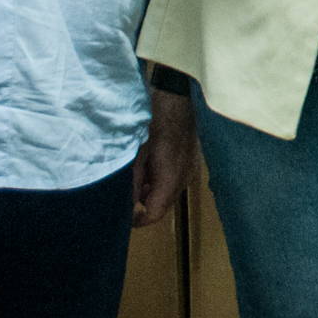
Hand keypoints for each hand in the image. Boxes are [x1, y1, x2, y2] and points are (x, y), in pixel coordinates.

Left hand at [131, 86, 197, 228]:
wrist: (177, 97)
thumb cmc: (154, 121)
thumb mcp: (136, 152)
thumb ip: (133, 181)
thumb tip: (128, 202)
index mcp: (171, 178)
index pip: (156, 213)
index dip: (138, 220)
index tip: (124, 217)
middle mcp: (185, 178)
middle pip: (164, 204)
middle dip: (145, 203)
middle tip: (127, 192)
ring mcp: (192, 169)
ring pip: (171, 192)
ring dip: (154, 191)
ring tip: (138, 175)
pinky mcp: (194, 160)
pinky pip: (177, 179)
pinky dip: (163, 179)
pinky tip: (152, 165)